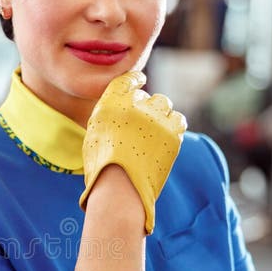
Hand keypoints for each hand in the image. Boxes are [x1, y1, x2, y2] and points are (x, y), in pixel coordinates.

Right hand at [79, 71, 186, 232]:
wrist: (120, 190)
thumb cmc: (101, 171)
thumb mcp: (93, 138)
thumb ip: (107, 118)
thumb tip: (119, 112)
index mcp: (109, 104)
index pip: (126, 81)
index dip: (135, 80)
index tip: (140, 81)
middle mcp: (133, 106)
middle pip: (147, 96)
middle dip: (146, 107)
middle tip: (143, 125)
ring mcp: (154, 118)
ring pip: (164, 104)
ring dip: (160, 114)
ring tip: (155, 132)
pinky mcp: (171, 132)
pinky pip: (178, 119)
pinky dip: (173, 124)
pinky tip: (167, 135)